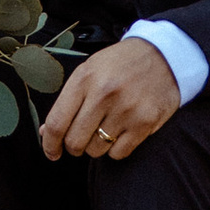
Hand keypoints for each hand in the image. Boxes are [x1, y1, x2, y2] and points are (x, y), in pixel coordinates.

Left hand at [42, 35, 180, 166]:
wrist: (164, 55)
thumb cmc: (120, 65)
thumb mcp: (89, 71)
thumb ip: (67, 101)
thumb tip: (46, 133)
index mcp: (85, 78)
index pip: (57, 122)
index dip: (49, 143)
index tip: (51, 152)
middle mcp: (104, 93)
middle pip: (75, 141)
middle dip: (74, 145)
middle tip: (82, 137)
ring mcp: (126, 109)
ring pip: (96, 150)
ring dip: (96, 146)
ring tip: (104, 128)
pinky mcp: (145, 122)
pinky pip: (118, 153)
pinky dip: (115, 149)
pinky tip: (120, 132)